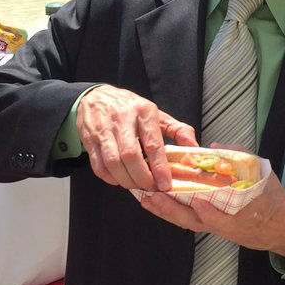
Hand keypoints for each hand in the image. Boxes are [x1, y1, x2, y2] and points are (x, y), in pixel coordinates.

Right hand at [76, 85, 196, 190]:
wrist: (94, 97)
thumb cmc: (129, 108)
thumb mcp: (156, 114)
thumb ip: (177, 130)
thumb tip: (194, 147)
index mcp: (143, 112)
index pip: (152, 143)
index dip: (159, 167)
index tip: (165, 184)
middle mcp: (122, 120)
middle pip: (130, 156)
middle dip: (142, 178)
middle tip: (151, 187)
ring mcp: (103, 130)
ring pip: (113, 163)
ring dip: (126, 180)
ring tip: (137, 185)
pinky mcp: (90, 140)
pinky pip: (99, 166)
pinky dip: (110, 178)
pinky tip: (120, 179)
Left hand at [138, 170, 284, 258]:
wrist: (281, 227)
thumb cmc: (273, 200)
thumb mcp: (264, 174)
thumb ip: (240, 158)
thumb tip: (215, 147)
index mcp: (241, 211)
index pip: (219, 214)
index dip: (205, 210)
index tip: (192, 199)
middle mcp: (225, 223)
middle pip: (194, 220)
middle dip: (172, 209)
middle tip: (153, 196)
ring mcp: (217, 228)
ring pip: (187, 222)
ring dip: (166, 212)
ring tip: (147, 199)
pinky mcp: (212, 228)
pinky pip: (188, 223)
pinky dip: (171, 214)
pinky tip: (157, 205)